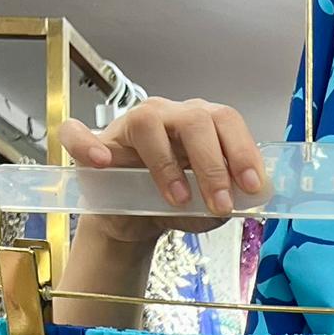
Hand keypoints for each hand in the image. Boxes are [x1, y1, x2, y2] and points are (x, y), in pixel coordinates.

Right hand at [57, 99, 267, 244]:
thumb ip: (228, 200)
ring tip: (178, 199)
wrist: (134, 219)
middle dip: (212, 164)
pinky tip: (100, 162)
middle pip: (195, 121)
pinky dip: (87, 144)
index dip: (242, 151)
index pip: (226, 121)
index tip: (252, 186)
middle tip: (219, 204)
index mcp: (201, 123)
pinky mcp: (95, 142)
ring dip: (166, 163)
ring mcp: (130, 124)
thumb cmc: (174, 203)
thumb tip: (248, 201)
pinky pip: (81, 133)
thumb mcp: (207, 205)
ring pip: (148, 123)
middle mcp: (168, 115)